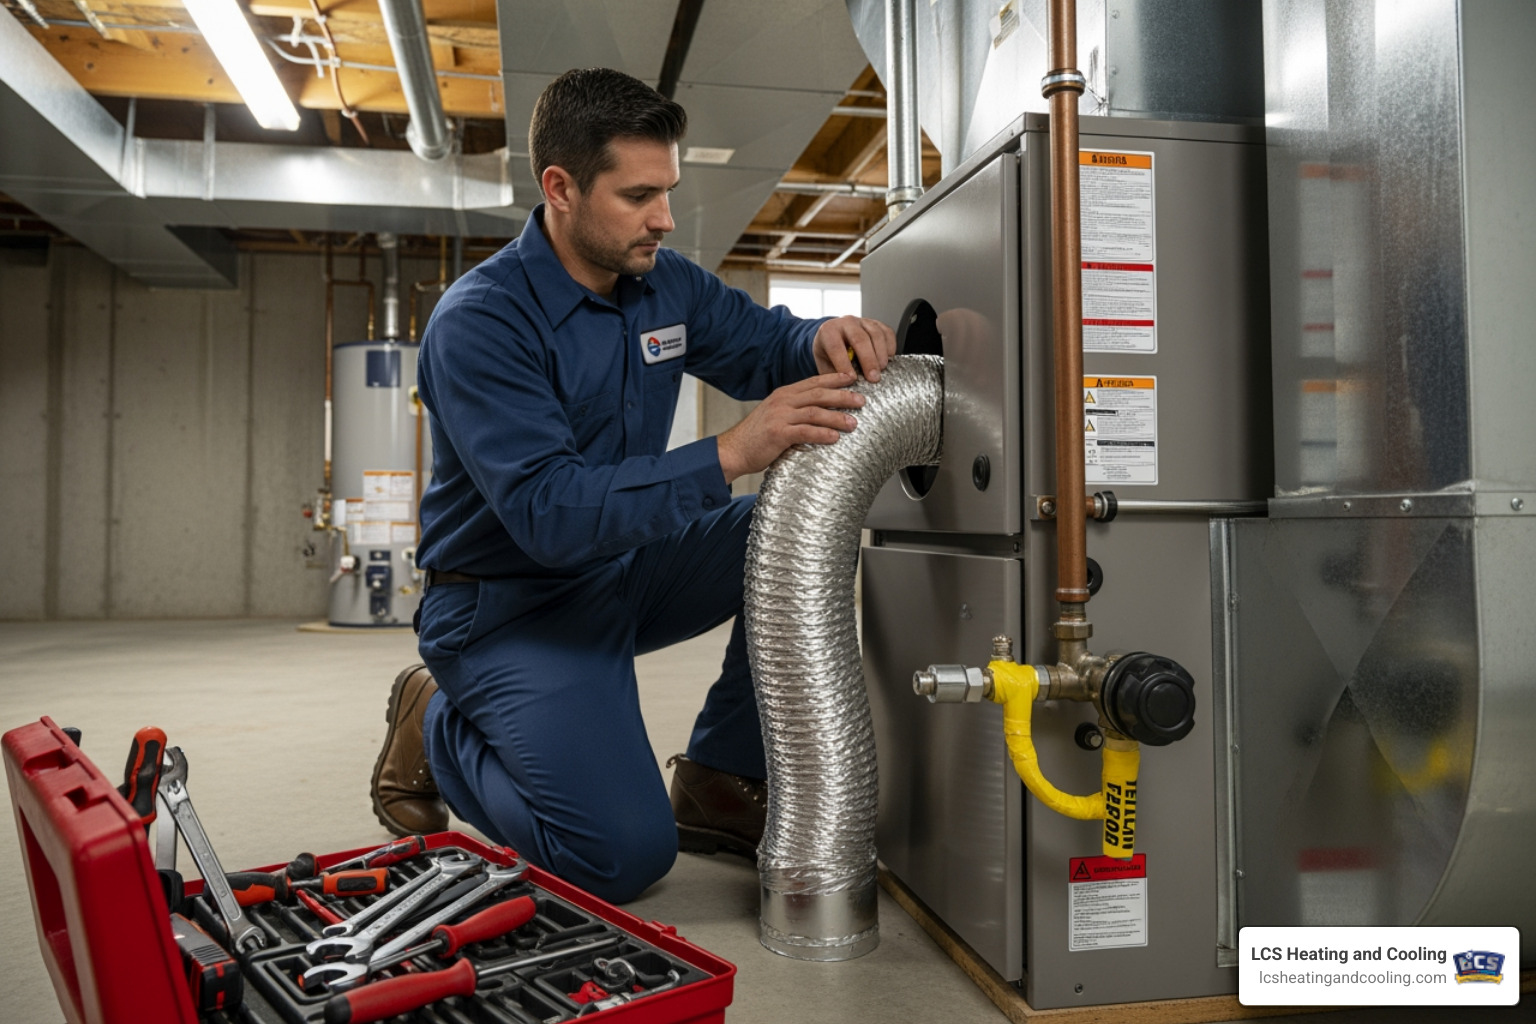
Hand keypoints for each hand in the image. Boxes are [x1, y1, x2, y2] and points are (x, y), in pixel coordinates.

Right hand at [717, 372, 862, 482]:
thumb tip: (821, 412)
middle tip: (861, 400)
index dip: (834, 379)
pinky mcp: (777, 434)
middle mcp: (782, 401)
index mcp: (783, 395)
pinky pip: (805, 432)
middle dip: (842, 396)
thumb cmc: (757, 437)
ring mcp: (779, 417)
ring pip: (815, 412)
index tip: (852, 379)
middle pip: (818, 394)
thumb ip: (795, 411)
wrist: (733, 451)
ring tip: (853, 423)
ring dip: (837, 417)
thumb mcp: (776, 416)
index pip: (813, 382)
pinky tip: (835, 438)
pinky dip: (822, 434)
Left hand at [813, 316, 897, 381]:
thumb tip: (843, 389)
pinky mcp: (877, 324)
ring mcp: (863, 322)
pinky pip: (887, 333)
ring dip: (881, 354)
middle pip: (859, 339)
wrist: (834, 340)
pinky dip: (890, 347)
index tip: (851, 379)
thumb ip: (833, 376)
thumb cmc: (829, 354)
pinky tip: (888, 359)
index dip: (844, 364)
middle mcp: (845, 323)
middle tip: (873, 378)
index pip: (836, 347)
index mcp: (828, 331)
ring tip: (882, 370)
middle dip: (868, 360)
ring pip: (875, 334)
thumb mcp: (824, 365)